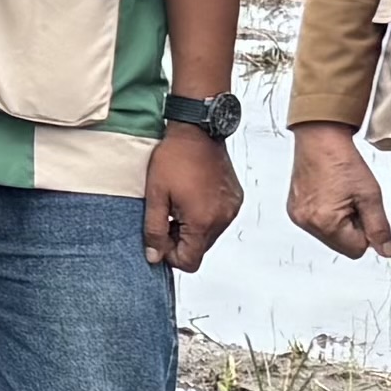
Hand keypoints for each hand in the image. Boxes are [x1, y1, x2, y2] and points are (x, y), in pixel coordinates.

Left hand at [144, 123, 239, 273]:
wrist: (198, 129)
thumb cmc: (175, 157)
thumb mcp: (156, 195)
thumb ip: (154, 230)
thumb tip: (154, 256)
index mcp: (203, 221)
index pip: (189, 262)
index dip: (171, 254)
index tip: (161, 235)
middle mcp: (222, 218)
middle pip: (200, 249)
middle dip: (181, 240)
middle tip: (168, 215)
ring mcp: (232, 208)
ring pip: (209, 236)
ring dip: (193, 228)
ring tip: (180, 203)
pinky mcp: (235, 199)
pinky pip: (219, 219)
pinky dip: (205, 215)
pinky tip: (193, 196)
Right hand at [285, 121, 390, 258]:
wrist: (320, 138)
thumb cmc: (342, 160)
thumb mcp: (370, 194)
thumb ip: (379, 227)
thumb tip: (386, 252)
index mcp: (326, 222)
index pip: (357, 250)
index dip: (367, 231)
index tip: (364, 208)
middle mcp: (307, 223)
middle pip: (342, 245)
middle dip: (352, 228)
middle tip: (353, 201)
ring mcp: (298, 217)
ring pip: (330, 236)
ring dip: (339, 222)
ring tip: (340, 195)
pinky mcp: (293, 210)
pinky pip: (316, 225)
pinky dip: (326, 215)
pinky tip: (328, 195)